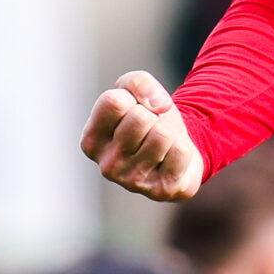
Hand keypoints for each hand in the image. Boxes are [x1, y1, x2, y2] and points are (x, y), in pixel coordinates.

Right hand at [82, 71, 204, 201]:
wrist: (176, 153)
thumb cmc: (149, 120)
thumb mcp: (135, 92)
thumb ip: (137, 82)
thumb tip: (158, 105)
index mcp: (91, 140)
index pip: (114, 102)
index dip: (132, 98)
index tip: (134, 110)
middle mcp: (106, 165)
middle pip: (140, 117)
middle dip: (153, 117)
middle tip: (151, 130)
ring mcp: (132, 181)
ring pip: (162, 134)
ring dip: (169, 133)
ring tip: (162, 143)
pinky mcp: (160, 190)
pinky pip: (180, 151)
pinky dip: (183, 148)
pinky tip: (172, 158)